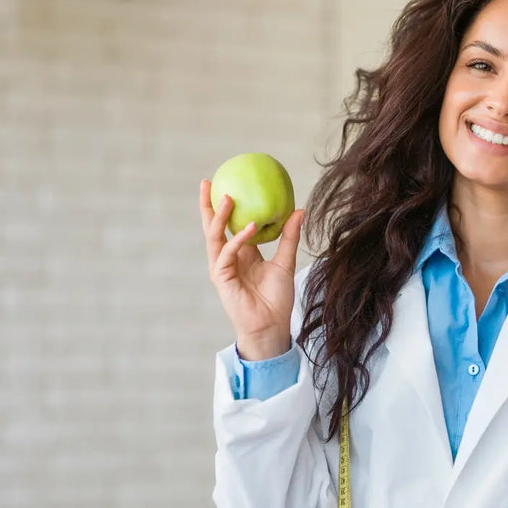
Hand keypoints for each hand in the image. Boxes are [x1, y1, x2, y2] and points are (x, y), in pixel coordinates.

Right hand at [199, 179, 304, 359]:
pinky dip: (238, 239)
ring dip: (219, 216)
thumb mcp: (285, 262)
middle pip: (213, 227)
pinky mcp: (222, 278)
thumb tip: (299, 210)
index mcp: (241, 254)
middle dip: (207, 205)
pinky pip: (227, 253)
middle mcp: (228, 258)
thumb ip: (289, 237)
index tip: (226, 184)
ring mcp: (222, 268)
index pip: (228, 225)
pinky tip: (249, 226)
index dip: (224, 207)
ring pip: (214, 237)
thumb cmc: (277, 298)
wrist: (272, 325)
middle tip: (208, 182)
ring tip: (229, 197)